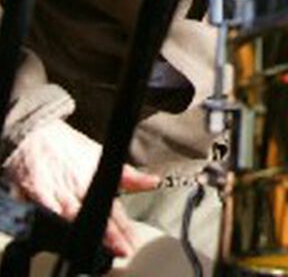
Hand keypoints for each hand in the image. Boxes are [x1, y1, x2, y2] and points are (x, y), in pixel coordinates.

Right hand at [3, 118, 159, 257]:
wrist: (37, 135)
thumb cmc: (70, 148)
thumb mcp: (103, 158)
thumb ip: (128, 176)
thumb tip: (153, 182)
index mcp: (96, 179)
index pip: (113, 208)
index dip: (123, 228)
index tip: (131, 243)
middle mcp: (79, 186)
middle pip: (97, 214)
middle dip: (110, 235)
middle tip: (122, 249)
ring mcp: (58, 190)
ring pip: (74, 217)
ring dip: (86, 234)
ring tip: (99, 249)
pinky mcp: (38, 192)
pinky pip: (46, 211)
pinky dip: (54, 223)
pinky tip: (62, 235)